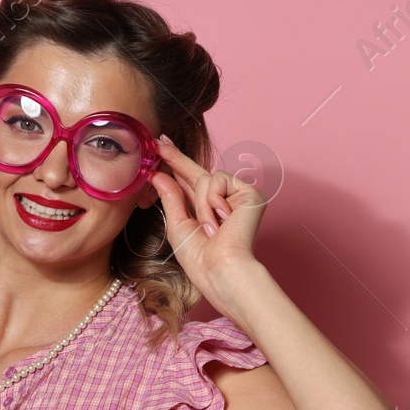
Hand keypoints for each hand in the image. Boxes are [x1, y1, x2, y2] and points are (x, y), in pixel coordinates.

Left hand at [149, 134, 267, 298]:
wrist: (221, 270)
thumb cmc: (201, 258)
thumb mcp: (178, 225)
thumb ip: (170, 197)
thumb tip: (159, 173)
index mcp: (208, 209)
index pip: (189, 182)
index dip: (175, 164)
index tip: (161, 148)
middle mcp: (225, 200)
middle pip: (198, 172)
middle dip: (176, 158)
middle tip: (159, 140)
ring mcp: (239, 196)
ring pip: (205, 178)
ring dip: (200, 204)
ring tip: (210, 228)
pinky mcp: (250, 193)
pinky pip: (218, 181)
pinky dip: (213, 201)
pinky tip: (223, 220)